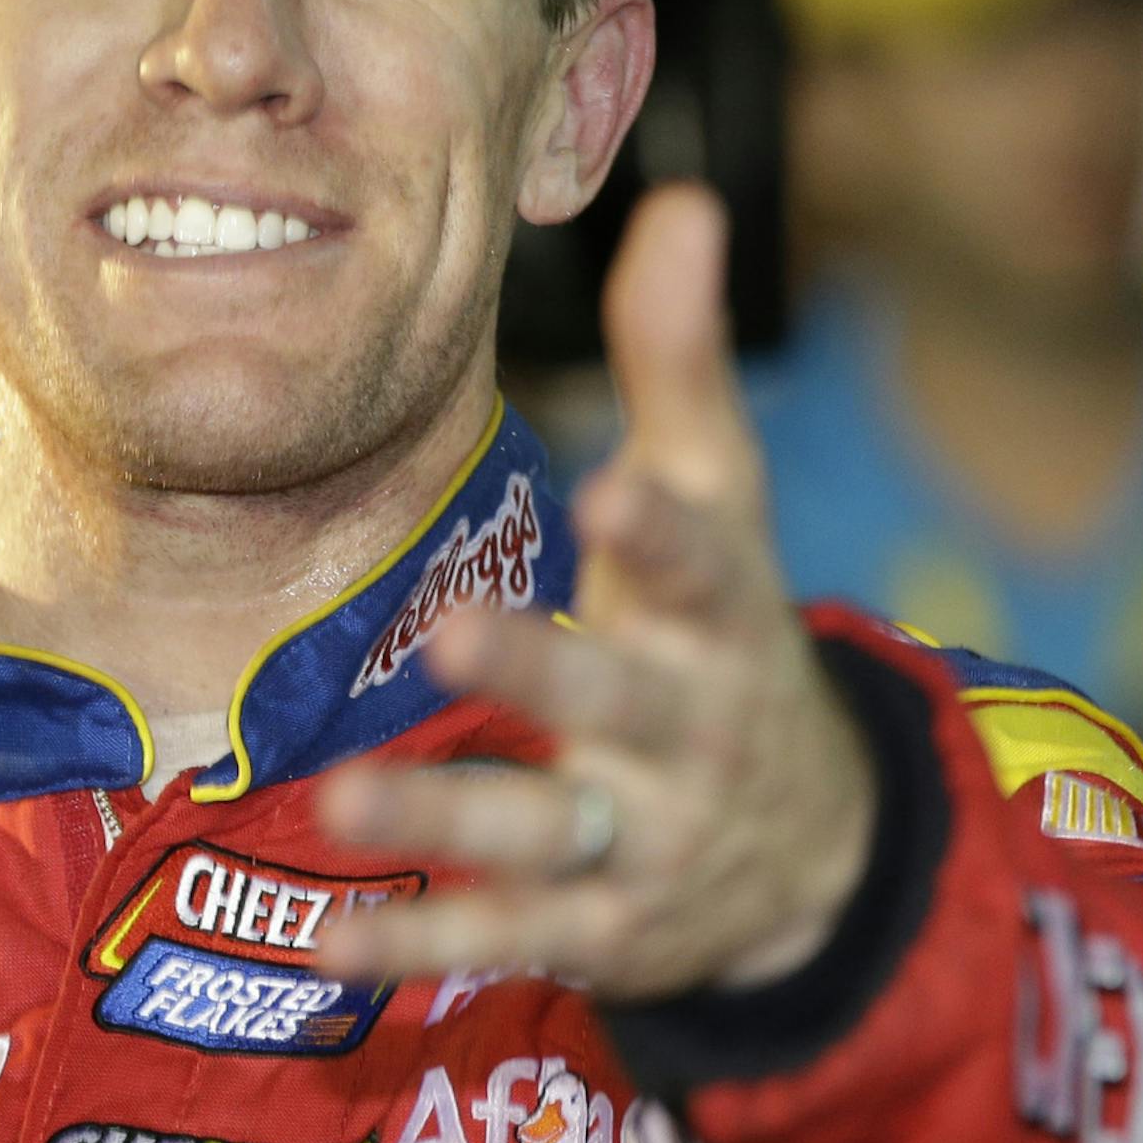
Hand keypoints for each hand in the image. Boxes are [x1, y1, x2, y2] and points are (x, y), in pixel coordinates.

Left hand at [315, 183, 875, 1001]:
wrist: (812, 852)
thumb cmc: (729, 639)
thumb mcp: (724, 506)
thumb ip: (684, 366)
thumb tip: (684, 201)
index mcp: (719, 619)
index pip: (704, 568)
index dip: (662, 532)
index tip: (615, 486)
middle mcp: (686, 731)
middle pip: (613, 700)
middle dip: (540, 669)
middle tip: (452, 632)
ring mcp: (642, 839)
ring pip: (544, 829)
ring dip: (448, 814)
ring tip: (344, 798)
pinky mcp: (597, 927)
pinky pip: (504, 935)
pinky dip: (419, 942)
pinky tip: (329, 941)